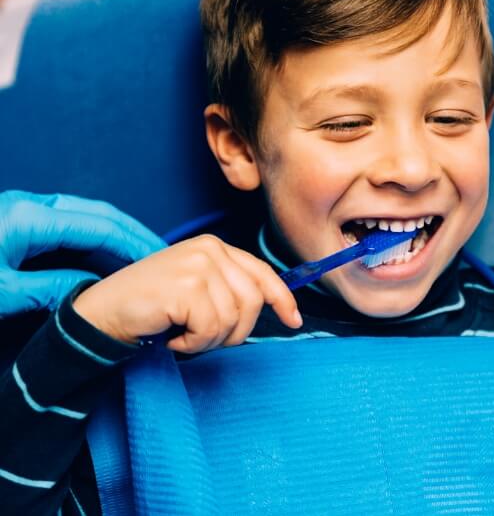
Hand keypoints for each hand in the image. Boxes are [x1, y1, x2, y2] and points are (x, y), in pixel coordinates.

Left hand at [0, 190, 164, 315]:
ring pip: (84, 212)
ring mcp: (22, 207)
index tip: (156, 260)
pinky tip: (101, 250)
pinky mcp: (15, 217)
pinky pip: (66, 219)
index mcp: (30, 218)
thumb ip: (51, 287)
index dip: (133, 244)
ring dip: (113, 230)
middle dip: (131, 231)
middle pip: (99, 212)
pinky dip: (91, 233)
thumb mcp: (4, 293)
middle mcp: (30, 204)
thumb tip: (90, 286)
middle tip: (157, 252)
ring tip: (136, 251)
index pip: (100, 227)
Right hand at [73, 234, 302, 352]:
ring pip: (234, 319)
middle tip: (202, 337)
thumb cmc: (152, 305)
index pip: (262, 272)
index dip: (282, 298)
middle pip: (253, 301)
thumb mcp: (197, 287)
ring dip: (209, 340)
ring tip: (183, 333)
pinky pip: (211, 329)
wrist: (103, 312)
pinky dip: (193, 343)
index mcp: (216, 247)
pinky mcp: (187, 286)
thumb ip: (229, 288)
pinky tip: (173, 335)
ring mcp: (199, 265)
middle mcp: (211, 249)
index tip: (293, 320)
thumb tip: (274, 306)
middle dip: (234, 331)